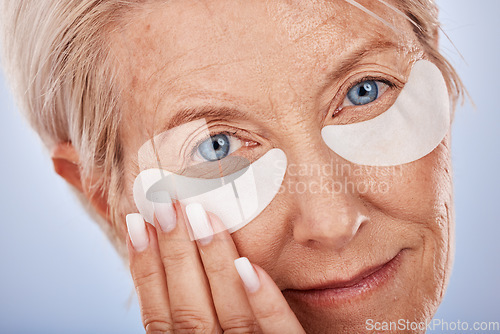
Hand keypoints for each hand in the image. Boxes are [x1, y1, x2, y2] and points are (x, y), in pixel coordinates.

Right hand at [126, 201, 305, 332]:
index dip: (144, 270)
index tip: (135, 223)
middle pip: (189, 311)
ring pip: (230, 315)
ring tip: (200, 216)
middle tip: (165, 204)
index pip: (160, 317)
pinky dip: (264, 302)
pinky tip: (250, 266)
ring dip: (212, 264)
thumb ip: (192, 317)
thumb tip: (169, 265)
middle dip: (174, 255)